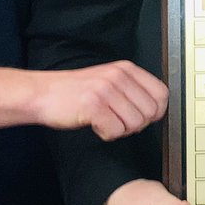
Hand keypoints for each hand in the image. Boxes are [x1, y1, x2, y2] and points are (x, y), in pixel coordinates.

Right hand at [36, 61, 167, 138]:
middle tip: (117, 121)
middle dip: (136, 124)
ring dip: (120, 130)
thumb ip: (132, 89)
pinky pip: (115, 131)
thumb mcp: (109, 80)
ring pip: (135, 124)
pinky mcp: (93, 105)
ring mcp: (106, 90)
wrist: (42, 93)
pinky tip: (95, 125)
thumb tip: (156, 109)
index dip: (156, 111)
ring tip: (104, 121)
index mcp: (126, 69)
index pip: (162, 93)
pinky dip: (106, 135)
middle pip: (150, 113)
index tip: (142, 117)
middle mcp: (118, 76)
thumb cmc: (75, 91)